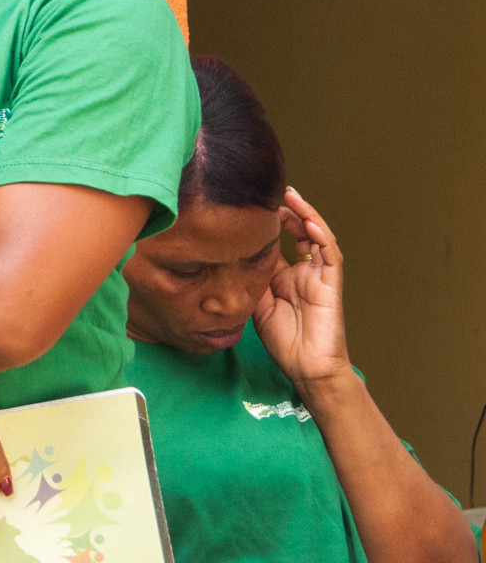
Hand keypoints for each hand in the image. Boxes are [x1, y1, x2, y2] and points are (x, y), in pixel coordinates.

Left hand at [254, 186, 349, 393]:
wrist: (307, 368)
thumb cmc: (283, 341)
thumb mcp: (256, 303)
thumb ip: (249, 279)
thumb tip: (229, 256)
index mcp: (285, 276)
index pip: (279, 241)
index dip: (269, 223)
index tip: (251, 207)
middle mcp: (304, 271)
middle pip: (300, 232)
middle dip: (288, 212)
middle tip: (272, 194)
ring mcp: (319, 276)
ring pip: (317, 237)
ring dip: (306, 216)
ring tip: (292, 197)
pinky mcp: (332, 284)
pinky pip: (330, 256)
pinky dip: (322, 237)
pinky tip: (310, 223)